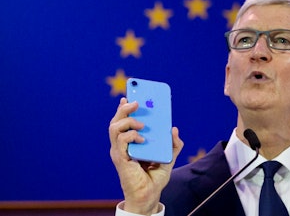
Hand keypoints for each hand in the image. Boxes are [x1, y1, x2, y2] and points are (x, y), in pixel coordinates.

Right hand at [109, 97, 183, 213]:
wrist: (149, 195)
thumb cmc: (154, 177)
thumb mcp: (168, 158)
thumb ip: (173, 145)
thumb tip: (174, 129)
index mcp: (130, 143)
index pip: (123, 121)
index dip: (123, 108)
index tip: (128, 96)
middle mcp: (122, 145)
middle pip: (116, 121)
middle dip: (124, 108)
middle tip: (136, 102)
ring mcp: (119, 151)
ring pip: (114, 128)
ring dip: (128, 121)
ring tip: (142, 123)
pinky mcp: (120, 158)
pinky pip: (120, 141)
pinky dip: (131, 135)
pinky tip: (142, 138)